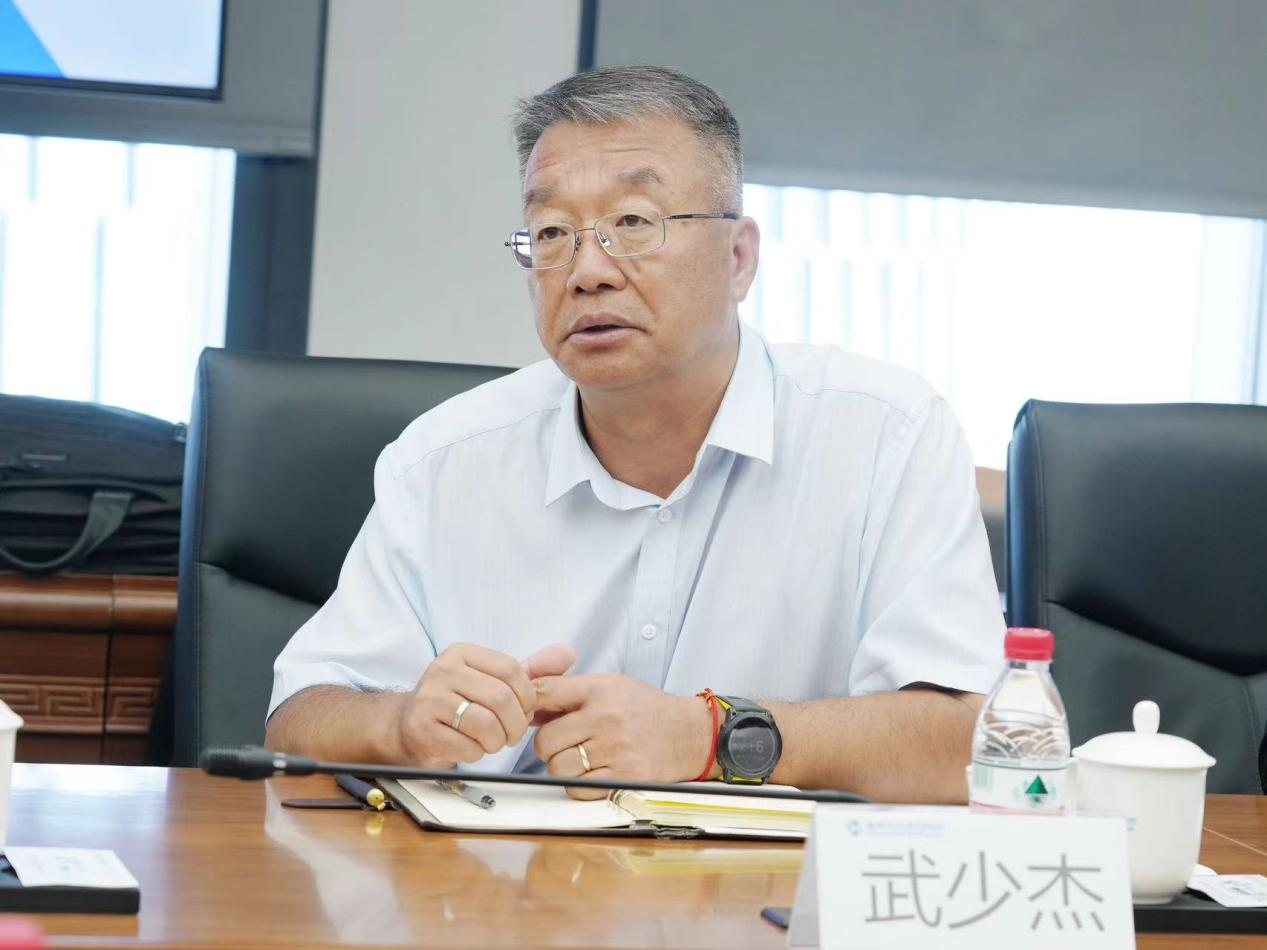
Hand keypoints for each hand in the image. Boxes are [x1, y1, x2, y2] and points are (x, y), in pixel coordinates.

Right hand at [394, 642, 574, 765]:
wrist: (408, 726)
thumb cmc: (459, 703)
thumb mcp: (493, 680)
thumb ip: (531, 669)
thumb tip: (568, 653)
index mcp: (463, 653)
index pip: (512, 671)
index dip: (528, 697)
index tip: (525, 711)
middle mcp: (443, 671)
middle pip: (501, 698)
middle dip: (515, 724)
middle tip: (511, 734)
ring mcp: (429, 699)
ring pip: (485, 724)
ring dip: (497, 741)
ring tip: (492, 741)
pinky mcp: (422, 729)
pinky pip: (467, 746)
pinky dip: (477, 753)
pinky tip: (470, 747)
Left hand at [531, 673, 713, 799]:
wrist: (689, 733)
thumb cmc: (646, 709)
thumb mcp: (609, 686)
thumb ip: (569, 691)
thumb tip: (527, 705)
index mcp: (600, 689)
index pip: (546, 691)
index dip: (528, 705)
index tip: (527, 715)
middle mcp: (606, 717)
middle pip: (546, 740)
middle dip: (548, 746)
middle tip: (563, 744)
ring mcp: (616, 749)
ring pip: (559, 767)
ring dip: (563, 767)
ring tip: (581, 759)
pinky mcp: (625, 777)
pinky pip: (578, 789)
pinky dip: (579, 785)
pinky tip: (593, 774)